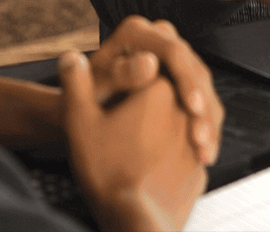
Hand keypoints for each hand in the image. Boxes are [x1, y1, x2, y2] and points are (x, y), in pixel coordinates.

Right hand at [60, 50, 206, 231]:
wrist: (135, 226)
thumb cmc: (108, 173)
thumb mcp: (80, 121)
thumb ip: (75, 83)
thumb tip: (70, 56)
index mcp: (159, 89)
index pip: (150, 66)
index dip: (130, 76)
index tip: (114, 92)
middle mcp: (185, 111)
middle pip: (165, 91)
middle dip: (147, 101)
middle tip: (119, 124)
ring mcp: (196, 142)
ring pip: (179, 121)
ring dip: (161, 126)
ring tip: (133, 147)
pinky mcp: (199, 170)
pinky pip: (187, 151)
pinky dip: (173, 153)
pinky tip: (149, 166)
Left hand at [89, 16, 222, 164]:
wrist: (83, 113)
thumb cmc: (85, 99)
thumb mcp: (98, 88)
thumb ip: (121, 74)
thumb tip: (150, 64)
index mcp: (136, 32)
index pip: (173, 51)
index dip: (186, 79)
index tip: (193, 109)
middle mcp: (157, 38)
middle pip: (193, 68)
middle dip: (202, 106)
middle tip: (201, 140)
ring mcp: (172, 59)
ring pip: (202, 86)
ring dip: (207, 121)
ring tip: (205, 154)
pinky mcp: (181, 79)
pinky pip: (202, 100)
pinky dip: (205, 128)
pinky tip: (205, 154)